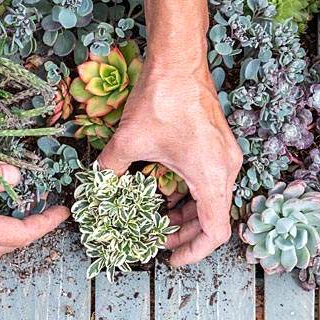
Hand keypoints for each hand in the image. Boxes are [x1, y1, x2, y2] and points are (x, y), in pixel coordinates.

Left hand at [98, 57, 241, 265]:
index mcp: (211, 176)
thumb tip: (93, 191)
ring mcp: (225, 155)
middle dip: (185, 234)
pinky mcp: (218, 142)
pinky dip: (189, 191)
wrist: (179, 58)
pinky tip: (162, 188)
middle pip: (214, 218)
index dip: (193, 253)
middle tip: (157, 241)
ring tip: (157, 218)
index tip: (170, 260)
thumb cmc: (160, 99)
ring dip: (186, 212)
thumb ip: (109, 172)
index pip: (215, 232)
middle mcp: (226, 168)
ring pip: (212, 198)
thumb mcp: (127, 142)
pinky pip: (209, 179)